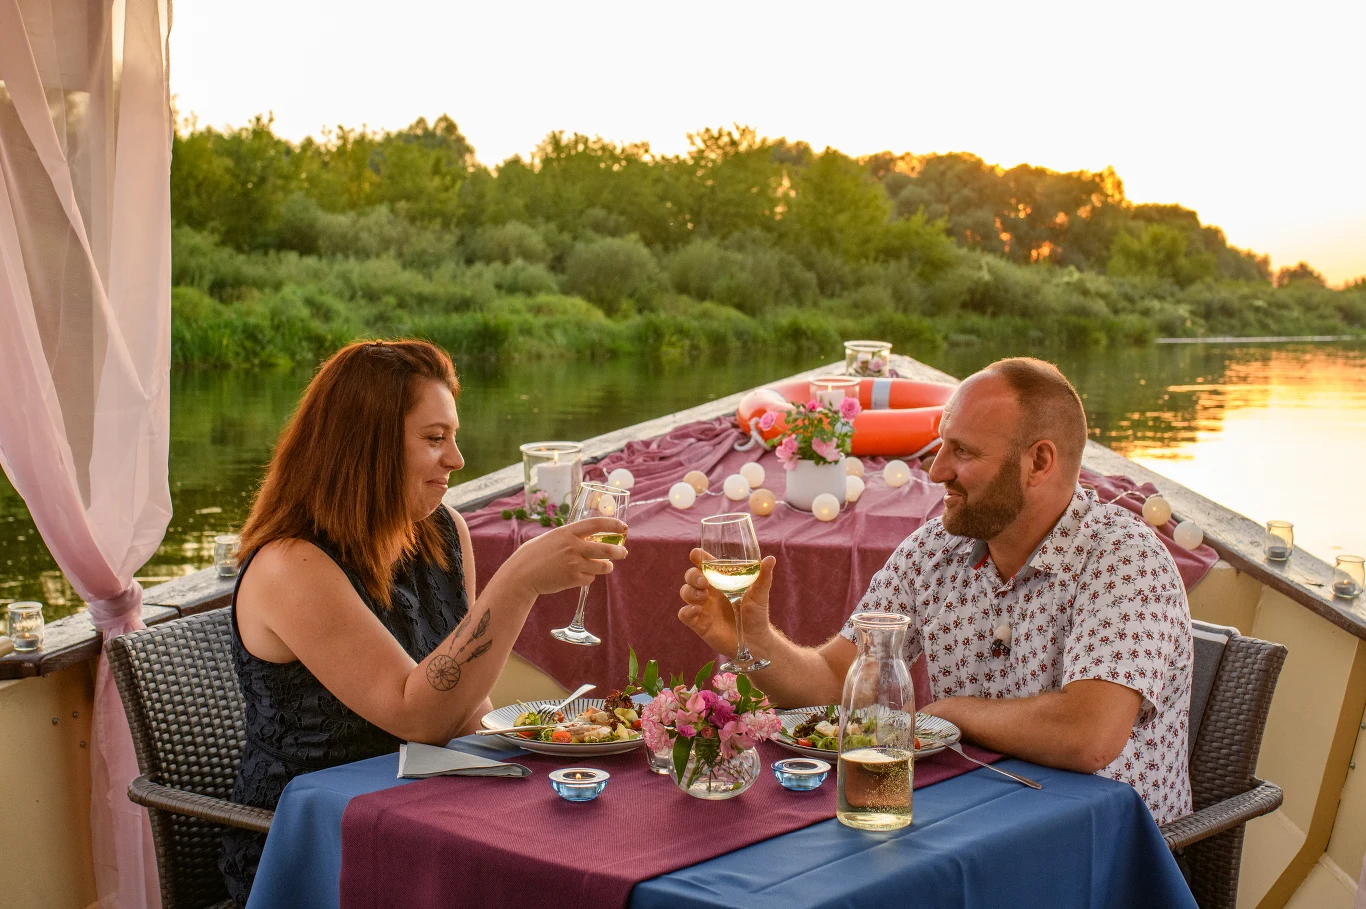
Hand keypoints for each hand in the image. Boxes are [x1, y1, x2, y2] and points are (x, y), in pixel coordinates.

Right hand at [503, 517, 627, 596]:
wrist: (522, 575)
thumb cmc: (534, 555)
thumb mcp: (552, 538)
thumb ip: (570, 537)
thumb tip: (591, 538)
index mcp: (567, 532)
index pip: (596, 524)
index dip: (613, 525)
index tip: (623, 527)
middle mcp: (573, 547)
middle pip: (606, 548)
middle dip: (619, 551)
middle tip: (623, 552)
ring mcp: (574, 564)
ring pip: (602, 566)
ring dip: (606, 566)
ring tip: (605, 566)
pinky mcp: (573, 579)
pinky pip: (590, 578)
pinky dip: (589, 577)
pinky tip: (579, 575)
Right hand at [677, 549, 776, 655]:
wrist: (755, 641)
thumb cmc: (756, 614)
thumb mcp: (760, 594)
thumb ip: (763, 576)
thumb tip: (771, 559)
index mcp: (720, 581)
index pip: (704, 564)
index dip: (698, 557)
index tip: (697, 554)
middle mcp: (709, 592)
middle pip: (691, 576)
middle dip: (693, 575)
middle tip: (704, 581)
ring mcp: (702, 607)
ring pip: (685, 592)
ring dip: (690, 591)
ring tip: (703, 595)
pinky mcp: (699, 623)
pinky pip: (683, 614)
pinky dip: (687, 610)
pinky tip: (698, 610)